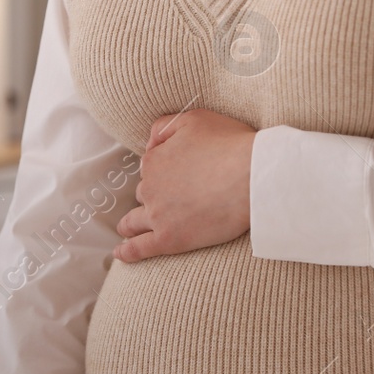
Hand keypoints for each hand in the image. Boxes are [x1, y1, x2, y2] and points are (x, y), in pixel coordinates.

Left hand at [114, 108, 254, 262]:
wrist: (253, 176)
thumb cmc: (230, 145)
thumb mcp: (193, 119)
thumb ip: (164, 127)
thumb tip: (150, 141)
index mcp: (154, 160)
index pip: (150, 167)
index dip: (164, 170)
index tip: (177, 175)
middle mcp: (151, 187)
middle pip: (145, 193)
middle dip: (154, 196)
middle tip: (171, 200)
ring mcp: (158, 215)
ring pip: (135, 221)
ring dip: (130, 224)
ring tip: (128, 230)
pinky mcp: (169, 239)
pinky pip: (140, 248)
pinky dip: (127, 251)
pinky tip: (121, 253)